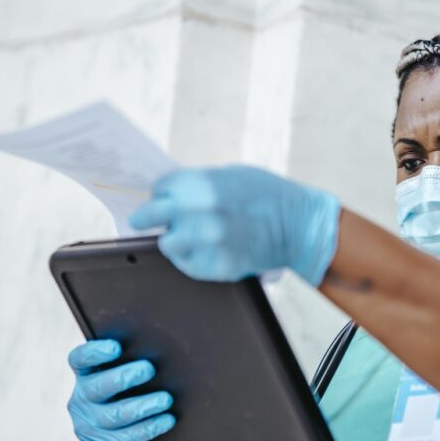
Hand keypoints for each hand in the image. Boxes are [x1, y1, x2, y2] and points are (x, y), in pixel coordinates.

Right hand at [66, 339, 175, 440]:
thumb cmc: (136, 399)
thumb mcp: (130, 383)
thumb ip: (134, 365)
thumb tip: (164, 349)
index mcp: (87, 377)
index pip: (79, 360)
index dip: (94, 352)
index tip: (116, 347)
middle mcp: (82, 400)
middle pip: (98, 386)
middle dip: (124, 377)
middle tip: (149, 369)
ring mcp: (89, 426)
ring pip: (115, 414)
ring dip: (143, 405)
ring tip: (166, 399)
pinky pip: (127, 438)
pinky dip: (150, 427)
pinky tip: (167, 420)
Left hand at [128, 165, 340, 285]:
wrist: (299, 226)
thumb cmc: (269, 196)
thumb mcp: (231, 175)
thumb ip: (199, 184)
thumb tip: (172, 194)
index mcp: (202, 184)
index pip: (159, 188)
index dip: (161, 193)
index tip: (161, 198)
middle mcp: (199, 212)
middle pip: (150, 216)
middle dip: (144, 218)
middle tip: (140, 221)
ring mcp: (207, 241)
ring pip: (167, 244)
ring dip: (174, 240)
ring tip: (191, 237)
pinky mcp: (217, 265)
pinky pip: (188, 264)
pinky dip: (193, 258)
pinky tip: (208, 249)